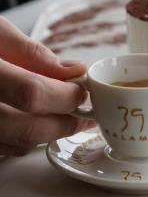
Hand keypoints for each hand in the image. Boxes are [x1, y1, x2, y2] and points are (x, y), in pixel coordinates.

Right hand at [0, 17, 94, 156]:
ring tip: (64, 116)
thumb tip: (72, 72)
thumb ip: (30, 51)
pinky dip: (21, 139)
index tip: (83, 88)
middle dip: (63, 123)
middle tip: (83, 112)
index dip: (64, 96)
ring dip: (46, 134)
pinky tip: (33, 121)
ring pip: (14, 144)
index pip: (32, 94)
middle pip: (26, 129)